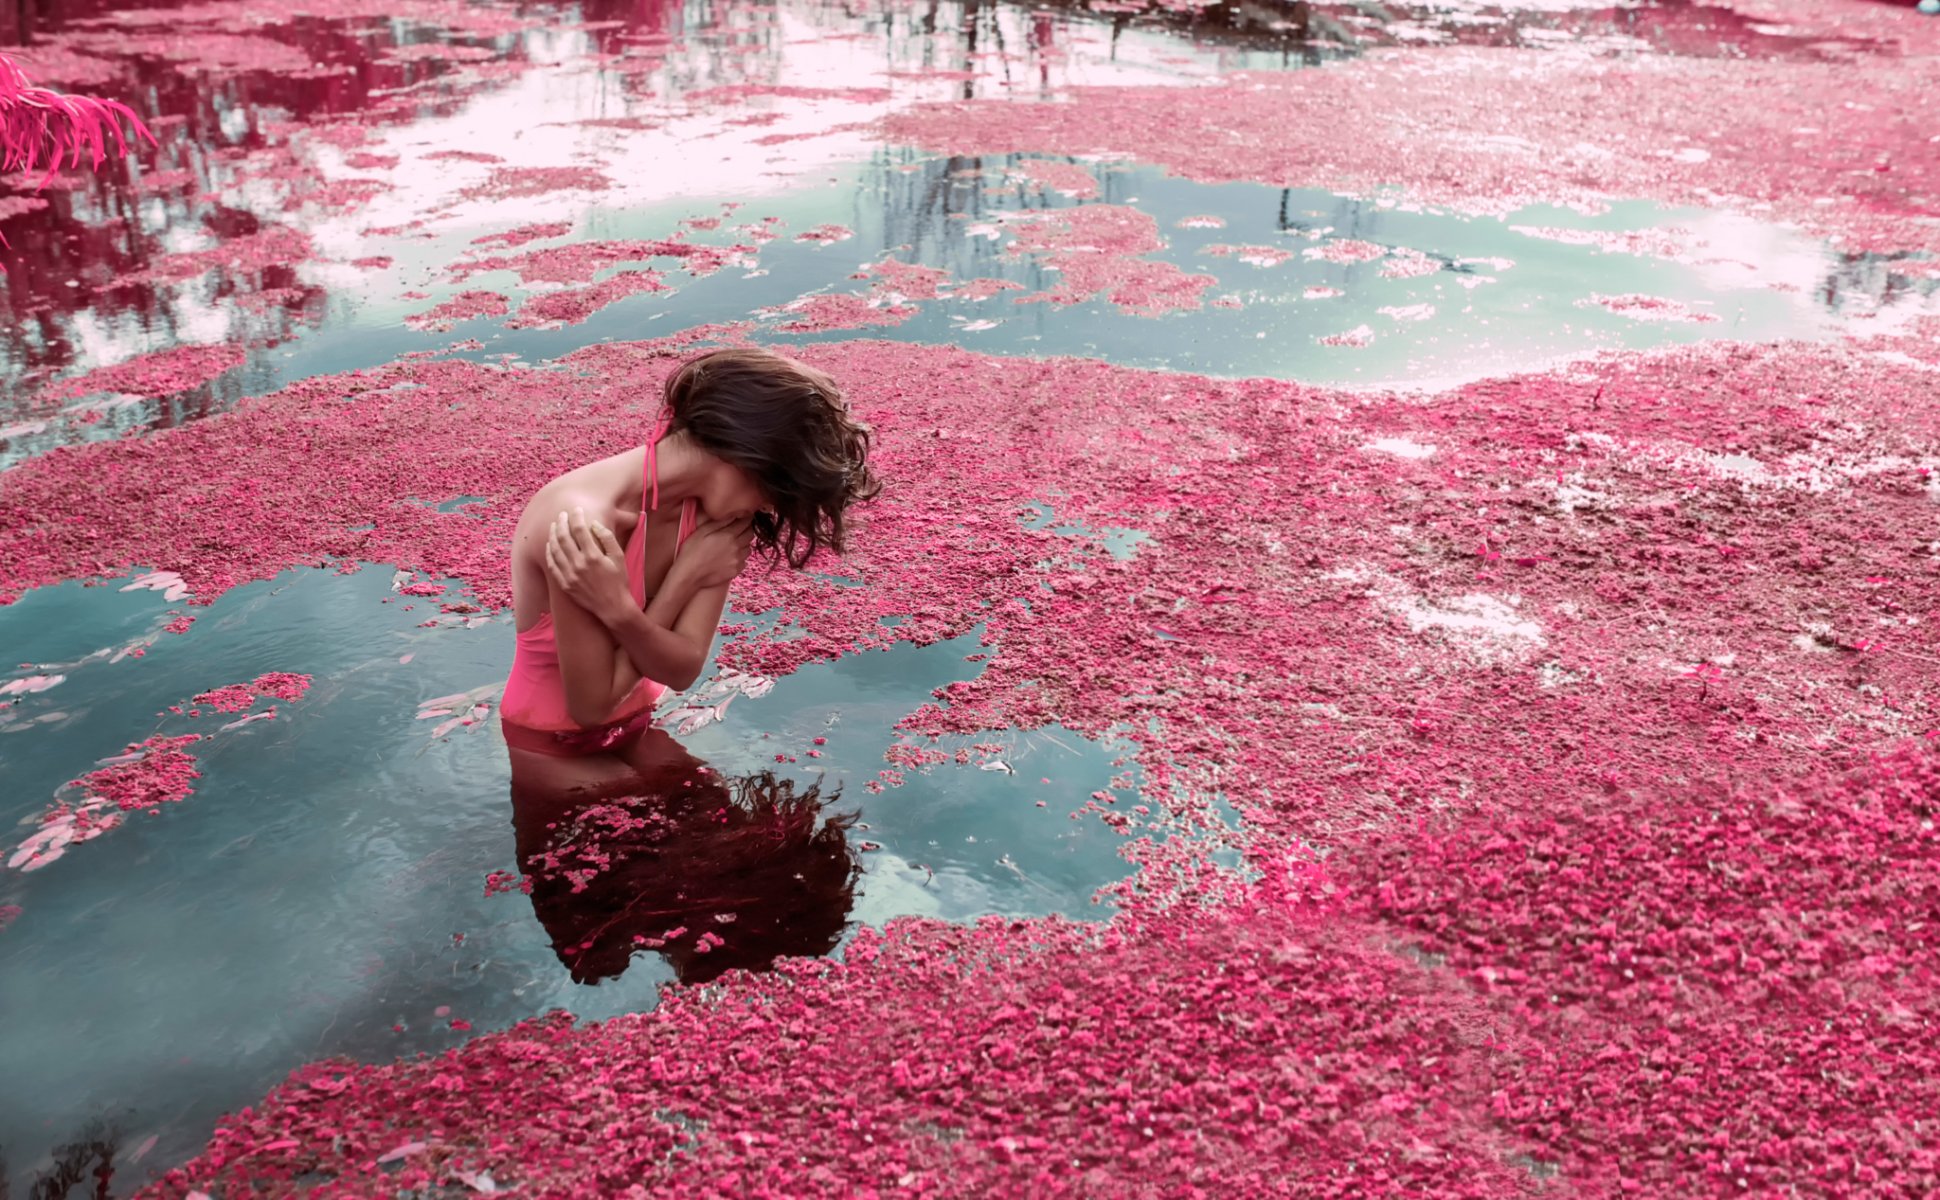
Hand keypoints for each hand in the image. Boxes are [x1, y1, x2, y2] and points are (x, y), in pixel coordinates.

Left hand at [545, 506, 630, 621]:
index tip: (576, 509)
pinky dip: (549, 553)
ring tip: (554, 526)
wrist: (613, 607)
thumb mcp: (619, 557)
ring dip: (553, 535)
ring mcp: (570, 575)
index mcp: (593, 556)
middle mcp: (578, 564)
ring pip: (555, 550)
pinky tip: (550, 545)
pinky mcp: (565, 584)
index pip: (580, 530)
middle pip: (564, 537)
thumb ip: (607, 538)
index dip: (576, 517)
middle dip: (561, 522)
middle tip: (561, 514)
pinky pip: (553, 565)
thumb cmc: (619, 581)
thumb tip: (594, 524)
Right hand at [671, 515, 754, 590]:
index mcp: (728, 535)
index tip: (741, 517)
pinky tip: (729, 556)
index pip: (746, 522)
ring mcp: (737, 560)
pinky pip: (744, 560)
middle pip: (750, 534)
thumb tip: (734, 514)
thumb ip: (720, 522)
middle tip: (737, 529)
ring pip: (748, 547)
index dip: (745, 518)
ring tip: (732, 543)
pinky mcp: (736, 570)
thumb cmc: (691, 552)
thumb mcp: (702, 531)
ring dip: (744, 543)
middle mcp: (736, 547)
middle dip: (746, 529)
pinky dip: (740, 556)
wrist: (689, 575)